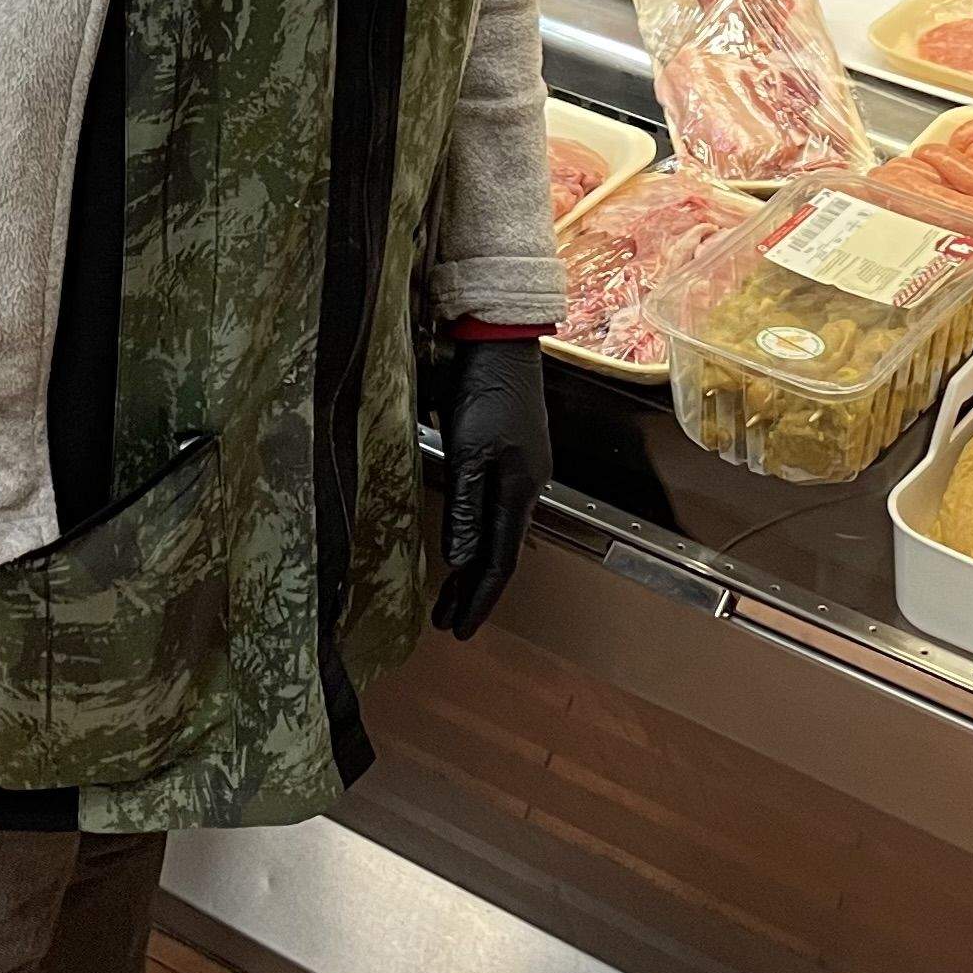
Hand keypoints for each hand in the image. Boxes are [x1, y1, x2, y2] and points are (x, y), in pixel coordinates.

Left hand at [431, 334, 551, 637]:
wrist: (502, 343)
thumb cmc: (484, 392)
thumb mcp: (469, 451)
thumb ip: (466, 507)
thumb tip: (461, 560)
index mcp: (521, 492)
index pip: (500, 562)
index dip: (479, 599)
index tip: (459, 629)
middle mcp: (527, 488)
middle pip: (499, 553)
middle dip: (473, 591)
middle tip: (446, 621)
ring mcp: (522, 470)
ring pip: (496, 533)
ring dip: (472, 565)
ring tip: (446, 593)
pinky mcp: (510, 455)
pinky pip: (495, 511)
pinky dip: (476, 535)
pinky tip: (462, 541)